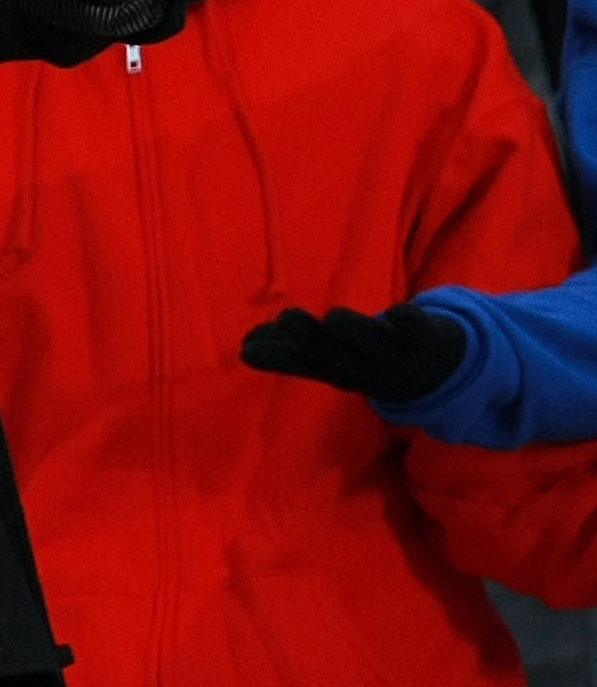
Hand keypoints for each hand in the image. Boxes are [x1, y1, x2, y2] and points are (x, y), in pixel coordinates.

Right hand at [241, 302, 468, 405]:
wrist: (442, 373)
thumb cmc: (372, 360)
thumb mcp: (333, 362)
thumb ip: (290, 352)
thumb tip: (244, 347)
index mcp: (340, 371)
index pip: (302, 364)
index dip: (276, 357)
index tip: (247, 350)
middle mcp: (365, 367)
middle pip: (333, 353)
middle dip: (311, 337)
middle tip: (288, 318)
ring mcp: (395, 353)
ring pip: (369, 340)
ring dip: (352, 330)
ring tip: (333, 320)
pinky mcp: (425, 336)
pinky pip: (416, 328)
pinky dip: (408, 320)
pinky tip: (398, 312)